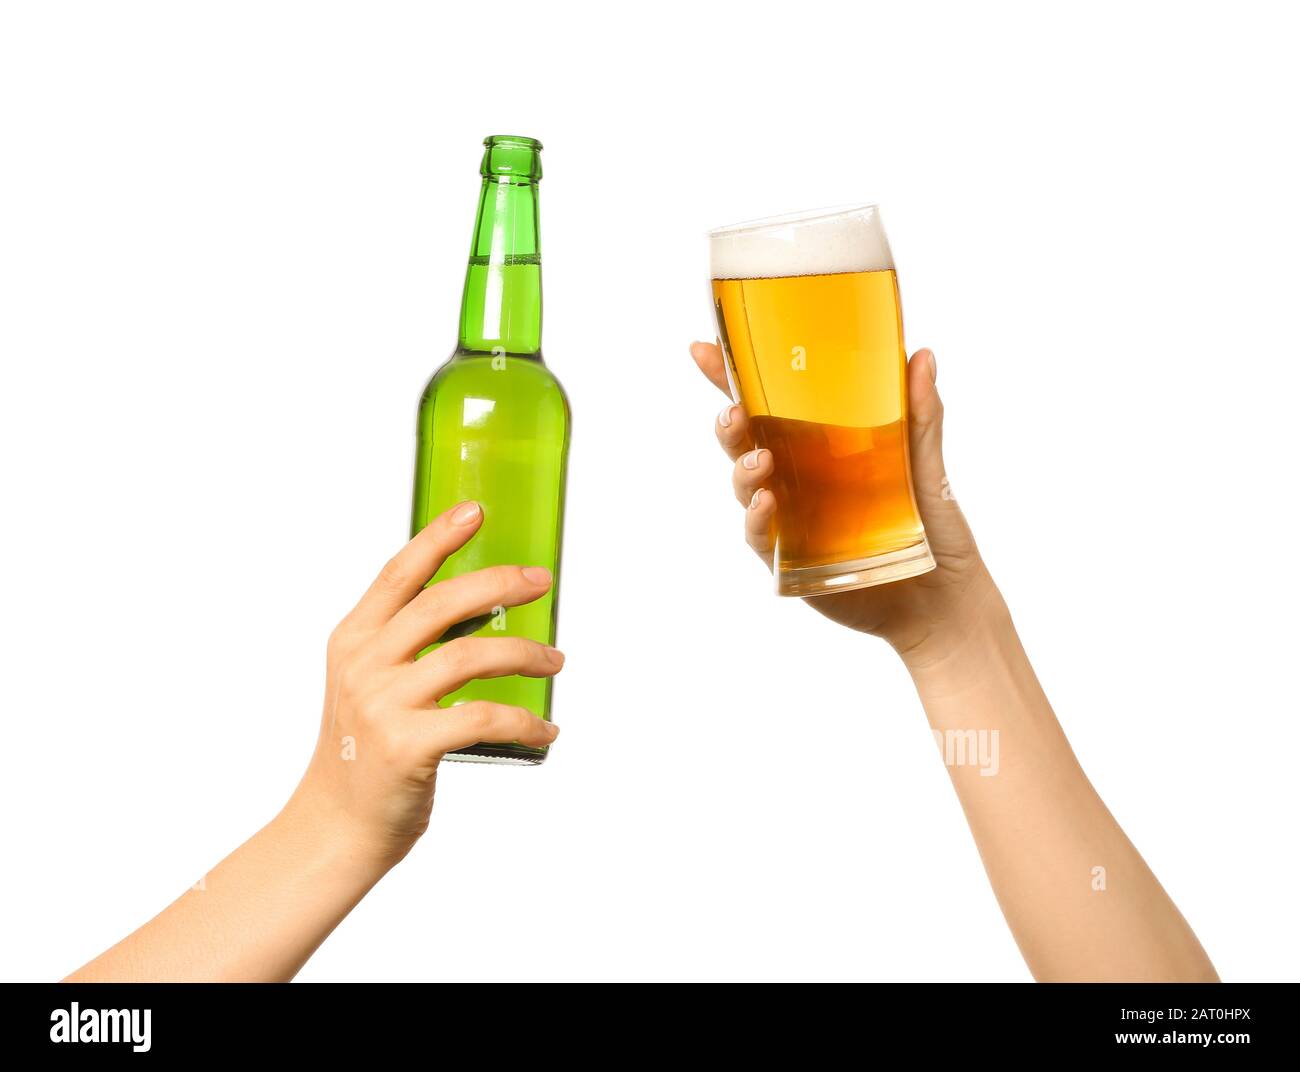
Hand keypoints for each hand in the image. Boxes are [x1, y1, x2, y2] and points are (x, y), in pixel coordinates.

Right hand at [291, 500, 562, 870]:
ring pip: (469, 657)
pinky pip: (483, 717)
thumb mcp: (367, 685)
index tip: (475, 511)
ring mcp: (382, 705)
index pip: (399, 573)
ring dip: (524, 652)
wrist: (335, 828)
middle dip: (500, 583)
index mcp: (353, 640)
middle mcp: (363, 664)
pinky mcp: (408, 746)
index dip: (438, 537)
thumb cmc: (365, 753)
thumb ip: (405, 645)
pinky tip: (545, 728)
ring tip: (555, 659)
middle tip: (542, 581)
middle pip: (441, 604)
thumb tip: (479, 608)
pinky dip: (525, 720)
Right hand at [690, 340, 995, 662]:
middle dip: (728, 424)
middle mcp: (797, 476)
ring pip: (745, 486)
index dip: (730, 377)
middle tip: (732, 412)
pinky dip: (757, 519)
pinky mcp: (791, 559)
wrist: (943, 599)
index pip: (766, 403)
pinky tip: (767, 504)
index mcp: (819, 443)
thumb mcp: (928, 464)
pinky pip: (761, 536)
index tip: (703, 350)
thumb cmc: (935, 528)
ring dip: (741, 469)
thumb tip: (921, 355)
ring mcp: (790, 517)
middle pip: (744, 441)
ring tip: (759, 461)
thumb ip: (920, 413)